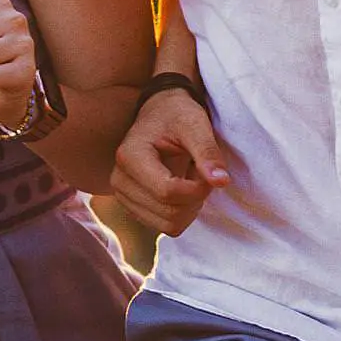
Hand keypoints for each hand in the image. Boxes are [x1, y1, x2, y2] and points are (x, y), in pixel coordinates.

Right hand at [112, 87, 231, 235]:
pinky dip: (184, 212)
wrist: (160, 114)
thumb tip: (221, 182)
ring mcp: (123, 197)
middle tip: (202, 172)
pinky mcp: (133, 207)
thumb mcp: (195, 124)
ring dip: (191, 206)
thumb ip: (208, 152)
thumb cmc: (177, 115)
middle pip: (169, 212)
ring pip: (169, 225)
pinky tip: (184, 188)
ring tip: (191, 178)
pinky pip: (167, 227)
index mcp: (130, 156)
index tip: (210, 171)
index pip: (167, 191)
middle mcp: (119, 180)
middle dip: (196, 197)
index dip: (197, 188)